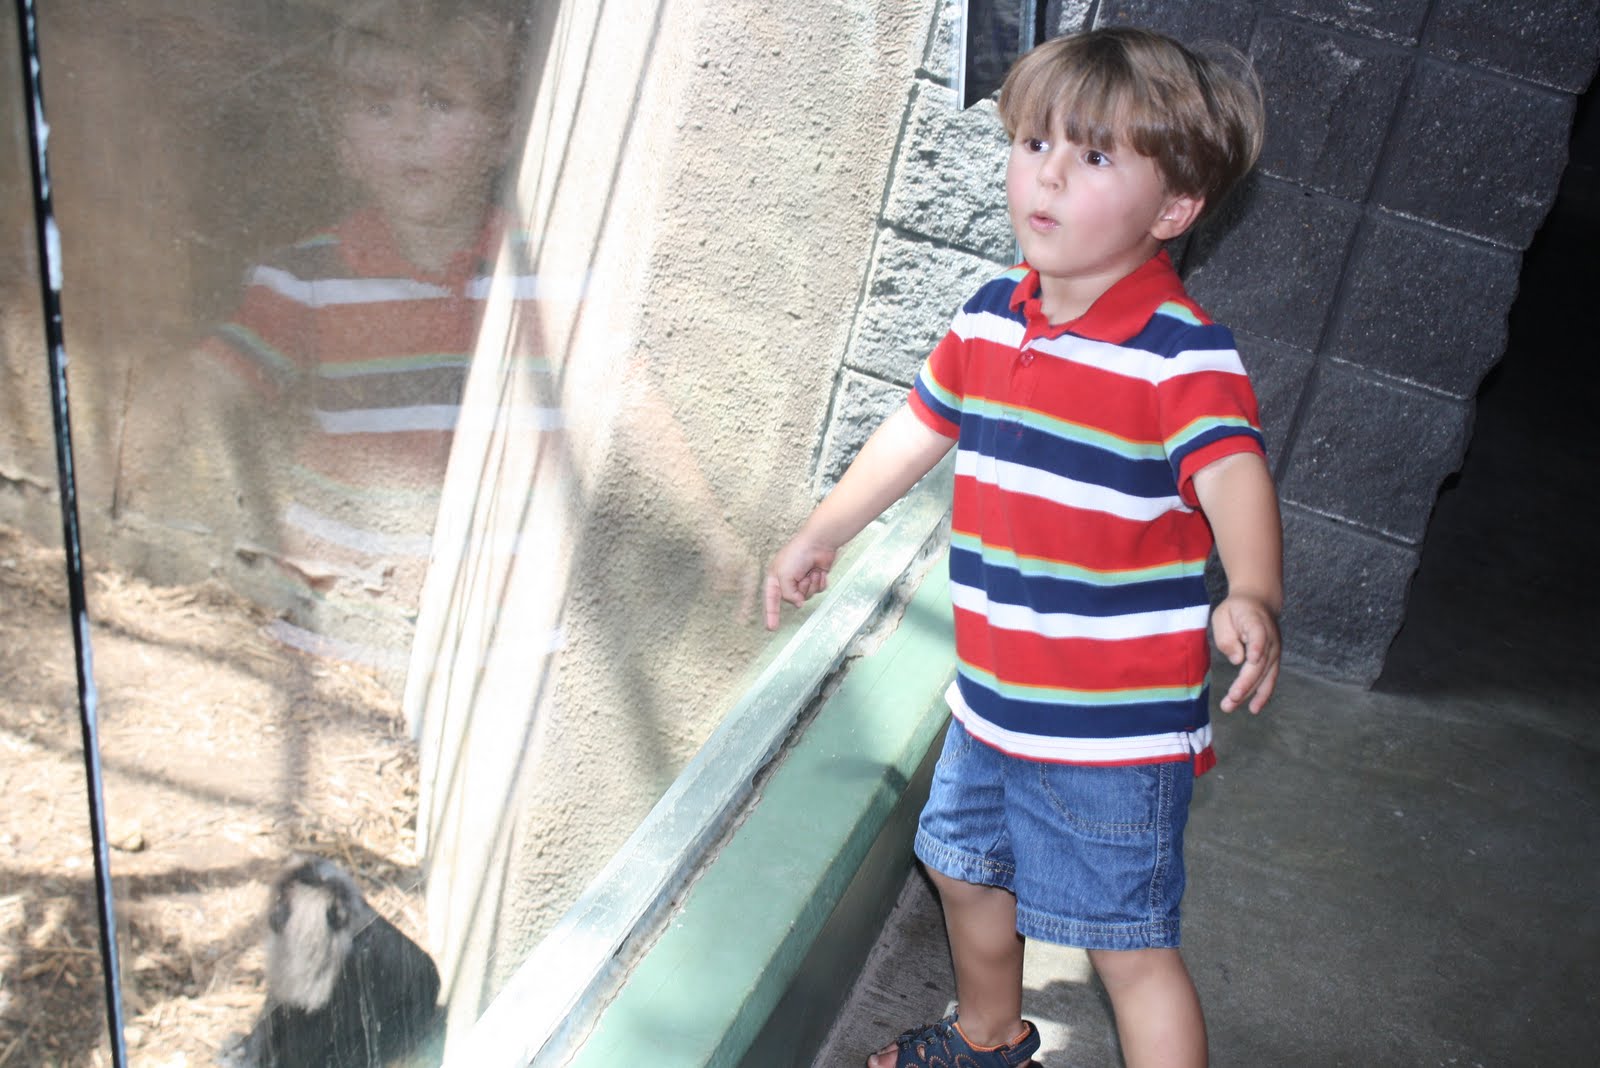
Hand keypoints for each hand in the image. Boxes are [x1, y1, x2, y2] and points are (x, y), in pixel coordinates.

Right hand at [762, 535, 838, 630]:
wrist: (818, 543)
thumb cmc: (797, 555)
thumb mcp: (784, 576)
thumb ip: (788, 595)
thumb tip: (799, 604)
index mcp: (775, 577)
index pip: (771, 600)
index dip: (771, 614)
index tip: (771, 628)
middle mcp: (788, 580)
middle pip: (794, 599)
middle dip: (801, 590)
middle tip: (803, 578)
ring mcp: (803, 579)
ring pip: (808, 596)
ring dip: (812, 585)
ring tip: (812, 572)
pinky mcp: (816, 578)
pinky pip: (818, 590)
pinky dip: (820, 582)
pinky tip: (820, 571)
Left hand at [1211, 594, 1279, 713]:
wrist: (1259, 602)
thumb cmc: (1236, 610)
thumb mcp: (1223, 615)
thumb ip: (1227, 636)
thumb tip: (1238, 660)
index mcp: (1256, 622)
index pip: (1258, 635)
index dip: (1256, 647)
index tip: (1251, 659)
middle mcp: (1270, 639)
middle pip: (1259, 663)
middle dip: (1245, 683)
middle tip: (1230, 699)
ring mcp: (1275, 651)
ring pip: (1264, 675)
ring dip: (1249, 693)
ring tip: (1231, 706)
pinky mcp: (1273, 660)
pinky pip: (1269, 679)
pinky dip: (1262, 694)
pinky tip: (1253, 708)